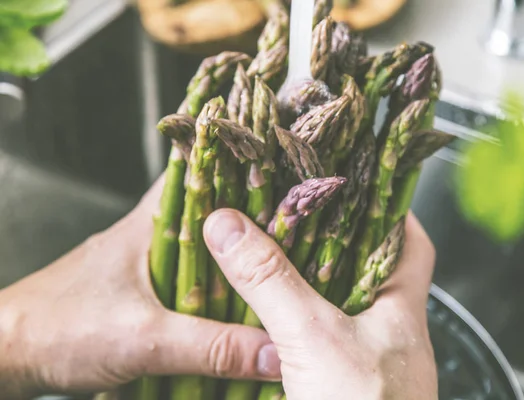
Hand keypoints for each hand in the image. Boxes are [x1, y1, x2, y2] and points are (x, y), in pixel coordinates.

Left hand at [0, 178, 280, 399]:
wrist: (5, 355)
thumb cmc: (58, 330)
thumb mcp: (143, 339)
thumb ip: (211, 347)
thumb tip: (273, 353)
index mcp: (152, 222)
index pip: (205, 174)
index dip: (247, 171)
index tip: (288, 179)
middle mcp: (151, 234)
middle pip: (215, 216)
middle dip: (254, 222)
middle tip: (297, 233)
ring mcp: (146, 263)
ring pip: (204, 251)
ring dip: (235, 262)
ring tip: (279, 271)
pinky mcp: (142, 292)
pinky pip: (191, 282)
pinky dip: (216, 290)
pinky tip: (236, 309)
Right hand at [204, 209, 437, 399]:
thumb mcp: (314, 337)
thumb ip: (272, 281)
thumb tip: (227, 225)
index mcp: (401, 310)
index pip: (409, 241)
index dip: (388, 206)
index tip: (356, 181)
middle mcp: (385, 332)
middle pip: (364, 268)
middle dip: (331, 239)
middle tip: (295, 211)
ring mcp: (359, 361)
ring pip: (333, 307)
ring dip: (302, 283)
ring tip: (268, 252)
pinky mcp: (333, 386)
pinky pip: (309, 342)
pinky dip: (284, 326)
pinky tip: (257, 318)